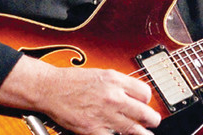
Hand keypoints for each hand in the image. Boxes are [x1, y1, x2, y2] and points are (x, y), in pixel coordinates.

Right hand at [0, 56, 160, 134]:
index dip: (146, 100)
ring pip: (135, 129)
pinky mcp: (93, 129)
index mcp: (115, 80)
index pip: (145, 93)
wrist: (50, 89)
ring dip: (142, 133)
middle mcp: (113, 96)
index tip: (144, 103)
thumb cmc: (73, 81)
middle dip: (152, 119)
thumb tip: (134, 95)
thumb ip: (119, 84)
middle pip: (145, 113)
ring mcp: (104, 114)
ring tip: (144, 133)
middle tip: (153, 121)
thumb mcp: (101, 74)